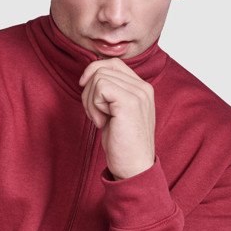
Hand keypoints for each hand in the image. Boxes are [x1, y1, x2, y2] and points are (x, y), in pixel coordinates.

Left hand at [78, 57, 155, 180]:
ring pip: (98, 77)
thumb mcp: (116, 112)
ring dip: (90, 101)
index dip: (94, 73)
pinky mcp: (129, 102)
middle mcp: (143, 87)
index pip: (113, 63)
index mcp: (142, 88)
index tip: (87, 93)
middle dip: (89, 90)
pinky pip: (99, 87)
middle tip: (95, 114)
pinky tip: (102, 122)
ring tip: (100, 120)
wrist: (134, 168)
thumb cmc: (122, 144)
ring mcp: (138, 93)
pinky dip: (93, 106)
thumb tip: (89, 75)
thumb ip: (110, 92)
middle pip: (102, 68)